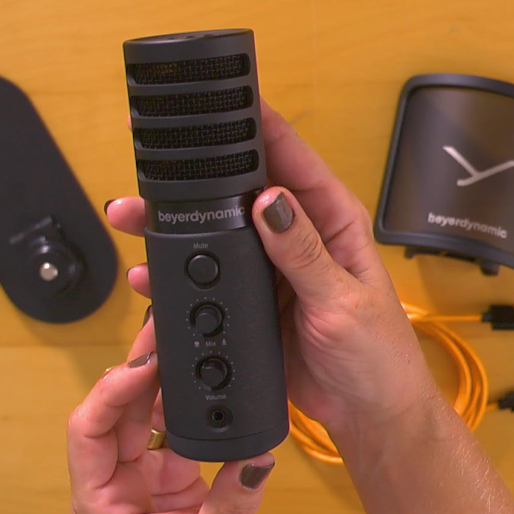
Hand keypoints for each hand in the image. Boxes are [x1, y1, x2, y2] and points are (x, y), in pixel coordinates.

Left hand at [67, 318, 275, 513]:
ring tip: (178, 339)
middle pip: (116, 409)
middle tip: (162, 329)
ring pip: (141, 411)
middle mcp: (111, 483)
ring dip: (160, 377)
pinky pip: (169, 427)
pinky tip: (196, 377)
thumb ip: (230, 505)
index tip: (142, 364)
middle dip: (140, 366)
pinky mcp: (164, 475)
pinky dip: (184, 402)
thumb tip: (257, 459)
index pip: (88, 428)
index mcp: (99, 502)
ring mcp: (137, 476)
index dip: (111, 390)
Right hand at [105, 100, 436, 438]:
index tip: (225, 101)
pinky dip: (180, 270)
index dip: (258, 125)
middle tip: (154, 166)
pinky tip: (154, 272)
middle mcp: (298, 234)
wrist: (367, 412)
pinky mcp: (253, 297)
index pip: (291, 157)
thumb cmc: (378, 353)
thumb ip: (303, 251)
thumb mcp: (343, 300)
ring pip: (217, 230)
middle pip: (241, 190)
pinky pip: (211, 273)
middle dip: (198, 175)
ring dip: (177, 223)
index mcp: (332, 219)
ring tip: (135, 215)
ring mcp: (272, 266)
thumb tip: (269, 201)